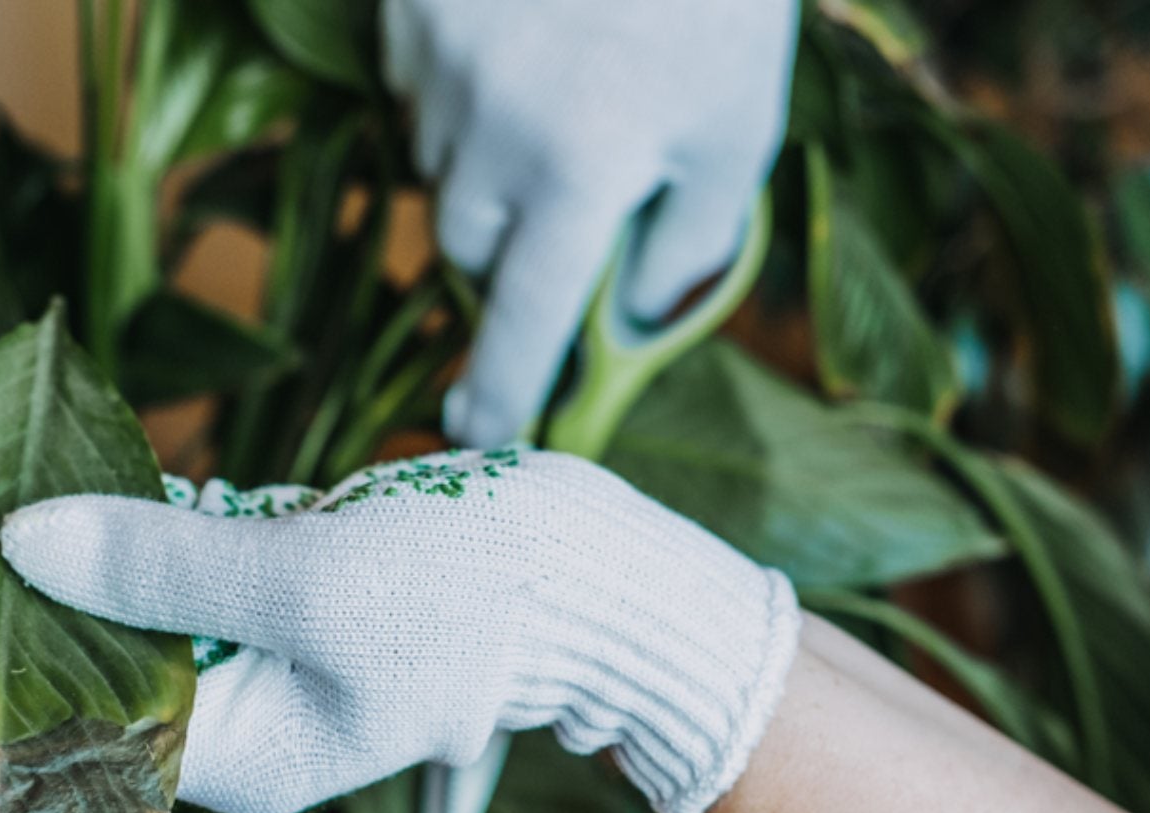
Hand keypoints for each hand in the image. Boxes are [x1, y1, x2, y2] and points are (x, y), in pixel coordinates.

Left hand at [0, 449, 799, 812]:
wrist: (583, 576)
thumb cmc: (470, 599)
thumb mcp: (314, 585)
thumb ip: (167, 568)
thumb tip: (26, 536)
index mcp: (233, 749)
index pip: (47, 738)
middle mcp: (227, 715)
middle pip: (58, 681)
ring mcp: (248, 654)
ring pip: (101, 617)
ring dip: (9, 577)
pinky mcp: (269, 594)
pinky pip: (161, 569)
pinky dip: (100, 535)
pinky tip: (25, 511)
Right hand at [383, 0, 799, 445]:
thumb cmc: (714, 0)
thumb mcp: (738, 126)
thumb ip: (690, 244)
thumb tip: (628, 322)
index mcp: (586, 166)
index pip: (529, 315)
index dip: (502, 386)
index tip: (476, 433)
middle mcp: (497, 126)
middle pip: (470, 244)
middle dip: (515, 238)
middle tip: (575, 182)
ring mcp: (441, 62)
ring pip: (442, 167)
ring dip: (490, 158)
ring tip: (562, 78)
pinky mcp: (411, 11)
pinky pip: (419, 89)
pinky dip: (463, 85)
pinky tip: (523, 33)